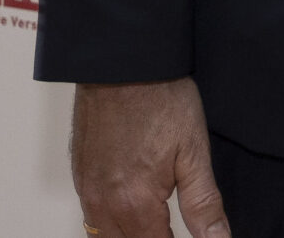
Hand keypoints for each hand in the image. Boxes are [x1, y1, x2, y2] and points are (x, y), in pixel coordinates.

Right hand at [71, 78, 230, 237]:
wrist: (123, 63)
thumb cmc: (160, 99)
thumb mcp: (194, 152)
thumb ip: (204, 204)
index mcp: (134, 204)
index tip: (192, 236)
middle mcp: (103, 204)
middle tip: (175, 227)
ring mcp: (86, 190)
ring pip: (103, 236)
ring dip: (130, 235)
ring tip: (158, 225)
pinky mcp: (79, 175)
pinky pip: (91, 216)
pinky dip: (110, 223)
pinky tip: (131, 210)